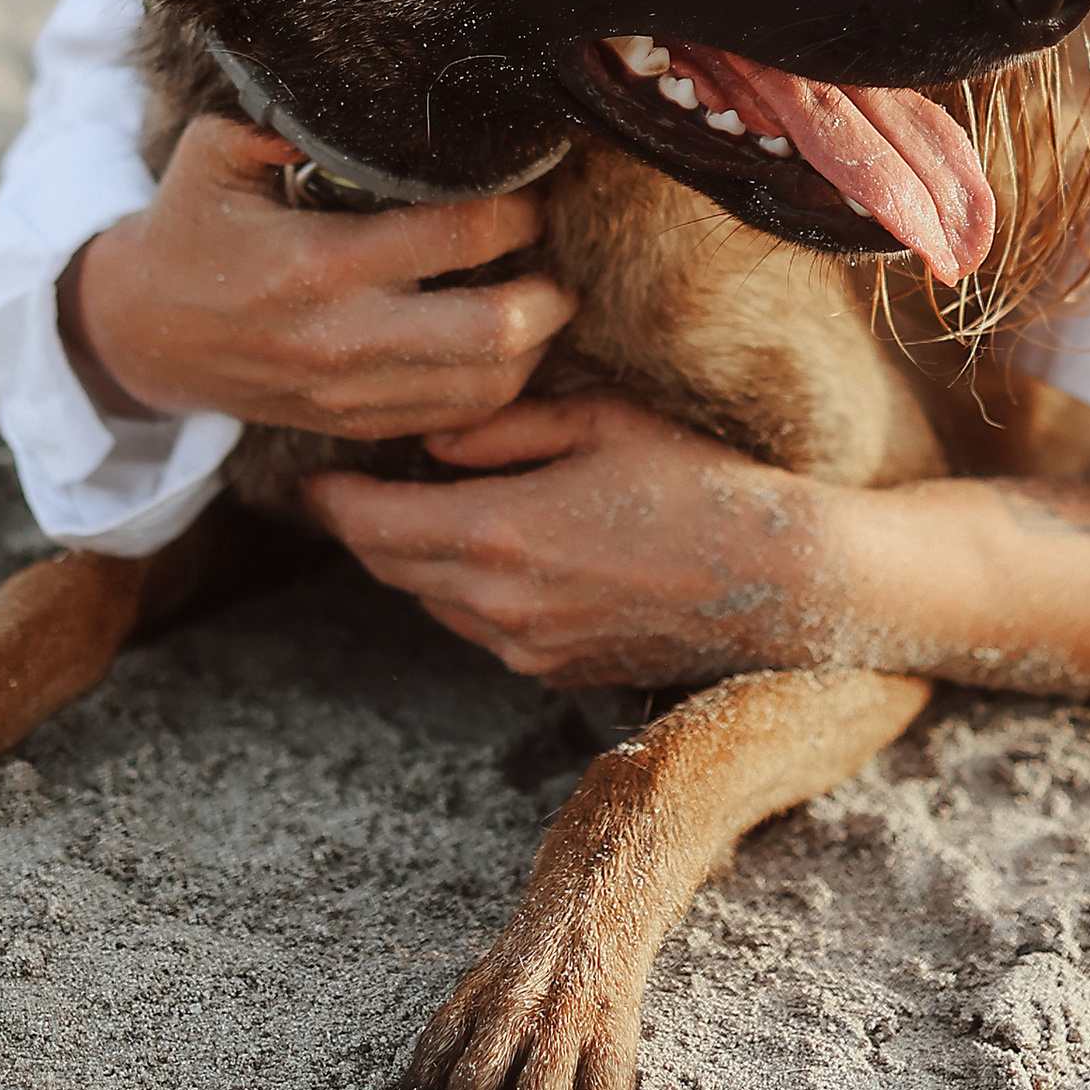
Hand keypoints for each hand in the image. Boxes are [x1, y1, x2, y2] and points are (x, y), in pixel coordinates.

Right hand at [60, 116, 579, 439]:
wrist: (141, 335)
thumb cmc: (189, 228)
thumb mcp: (218, 151)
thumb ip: (292, 117)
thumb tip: (373, 82)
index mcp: (315, 261)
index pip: (458, 233)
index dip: (518, 206)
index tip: (535, 183)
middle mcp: (340, 338)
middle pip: (495, 328)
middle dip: (549, 287)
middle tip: (558, 249)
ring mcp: (349, 393)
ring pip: (489, 385)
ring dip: (535, 340)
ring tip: (544, 293)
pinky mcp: (353, 425)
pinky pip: (456, 417)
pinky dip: (498, 382)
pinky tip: (505, 340)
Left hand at [305, 393, 832, 685]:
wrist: (777, 576)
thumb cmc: (696, 479)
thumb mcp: (600, 421)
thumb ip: (503, 428)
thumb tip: (432, 439)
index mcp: (501, 534)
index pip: (375, 525)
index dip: (333, 498)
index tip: (311, 472)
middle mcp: (499, 603)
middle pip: (390, 569)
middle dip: (360, 528)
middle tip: (347, 485)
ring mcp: (526, 646)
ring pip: (430, 601)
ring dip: (411, 560)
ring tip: (416, 509)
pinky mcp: (553, 669)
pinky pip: (478, 627)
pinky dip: (461, 589)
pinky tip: (488, 548)